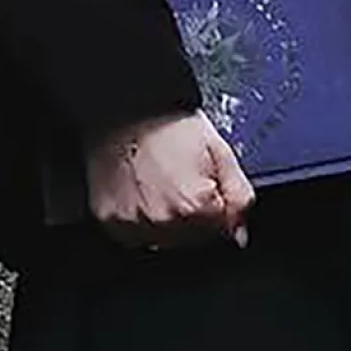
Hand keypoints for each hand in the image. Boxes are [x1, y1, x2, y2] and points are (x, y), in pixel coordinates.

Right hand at [84, 110, 255, 251]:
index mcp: (194, 205)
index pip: (222, 230)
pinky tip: (144, 191)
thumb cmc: (168, 125)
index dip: (220, 206)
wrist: (124, 109)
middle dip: (197, 215)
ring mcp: (133, 225)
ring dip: (171, 220)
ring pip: (166, 240)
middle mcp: (162, 221)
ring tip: (162, 183)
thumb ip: (238, 196)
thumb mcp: (219, 151)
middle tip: (184, 179)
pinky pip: (136, 235)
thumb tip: (239, 233)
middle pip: (194, 238)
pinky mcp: (111, 222)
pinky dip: (144, 220)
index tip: (207, 184)